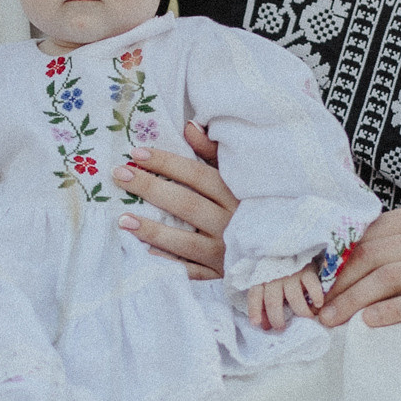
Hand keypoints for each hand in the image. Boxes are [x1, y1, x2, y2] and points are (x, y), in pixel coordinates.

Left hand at [115, 119, 236, 275]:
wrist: (281, 249)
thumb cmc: (251, 205)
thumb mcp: (238, 176)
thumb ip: (214, 152)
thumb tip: (189, 126)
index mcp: (235, 194)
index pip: (196, 174)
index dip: (166, 163)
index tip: (136, 153)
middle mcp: (231, 222)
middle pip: (186, 203)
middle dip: (150, 188)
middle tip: (119, 175)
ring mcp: (225, 251)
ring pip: (185, 241)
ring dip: (152, 230)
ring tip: (123, 219)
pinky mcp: (221, 274)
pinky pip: (191, 272)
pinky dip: (168, 264)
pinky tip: (143, 253)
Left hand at [244, 262, 327, 331]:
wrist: (296, 245)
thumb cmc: (279, 269)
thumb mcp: (267, 282)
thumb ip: (263, 302)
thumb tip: (263, 325)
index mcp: (262, 278)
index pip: (254, 294)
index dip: (254, 310)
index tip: (256, 324)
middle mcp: (274, 276)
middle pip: (273, 302)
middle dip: (277, 319)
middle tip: (282, 328)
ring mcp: (291, 273)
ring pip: (293, 297)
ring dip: (300, 312)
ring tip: (306, 318)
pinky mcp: (307, 269)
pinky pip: (312, 285)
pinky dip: (316, 296)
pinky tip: (318, 304)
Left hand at [320, 211, 400, 343]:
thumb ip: (380, 252)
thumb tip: (324, 271)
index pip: (365, 238)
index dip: (336, 263)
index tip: (316, 284)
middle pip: (372, 257)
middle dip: (340, 285)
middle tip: (320, 308)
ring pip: (388, 277)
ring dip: (355, 300)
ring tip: (334, 319)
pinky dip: (389, 311)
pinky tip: (369, 322)